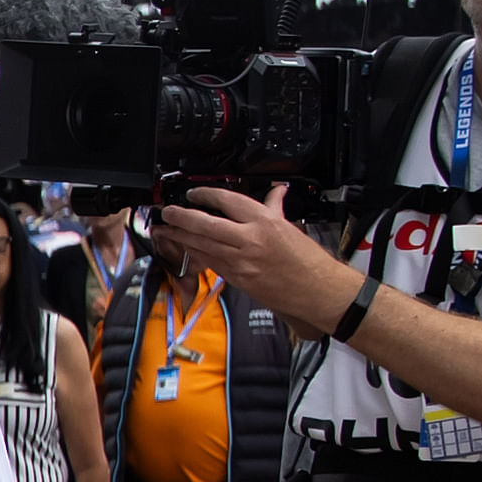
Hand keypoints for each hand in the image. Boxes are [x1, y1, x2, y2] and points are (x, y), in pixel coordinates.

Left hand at [158, 184, 357, 325]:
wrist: (316, 290)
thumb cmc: (307, 261)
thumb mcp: (290, 226)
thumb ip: (275, 207)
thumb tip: (276, 191)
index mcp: (264, 222)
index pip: (228, 201)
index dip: (206, 194)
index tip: (193, 193)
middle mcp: (250, 240)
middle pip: (206, 224)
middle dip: (181, 217)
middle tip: (167, 212)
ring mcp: (241, 261)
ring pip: (202, 245)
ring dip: (180, 237)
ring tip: (166, 230)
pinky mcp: (237, 278)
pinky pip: (210, 262)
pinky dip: (195, 254)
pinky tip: (184, 248)